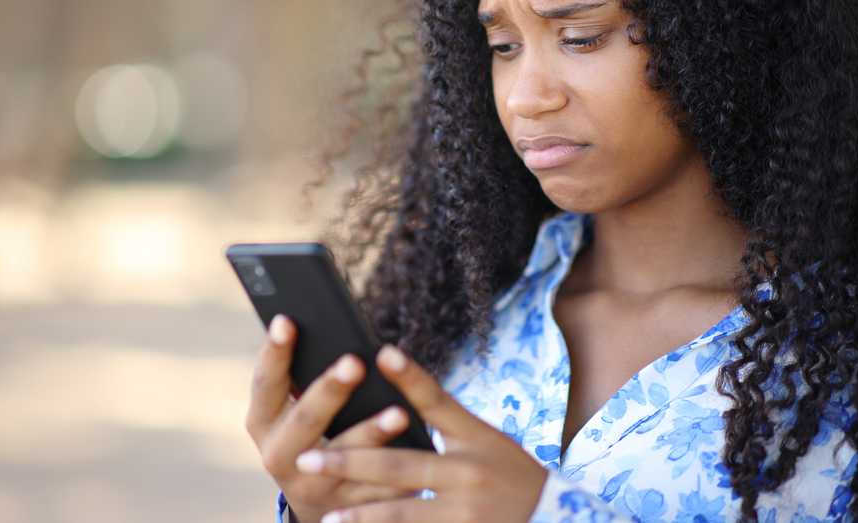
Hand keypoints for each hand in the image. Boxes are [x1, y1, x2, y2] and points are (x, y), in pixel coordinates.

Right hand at [245, 315, 418, 522]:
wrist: (317, 503)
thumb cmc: (310, 432)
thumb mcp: (293, 410)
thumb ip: (303, 378)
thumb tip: (327, 325)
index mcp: (262, 422)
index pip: (265, 383)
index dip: (274, 352)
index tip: (287, 319)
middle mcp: (279, 456)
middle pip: (305, 421)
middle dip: (330, 391)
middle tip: (355, 362)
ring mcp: (311, 486)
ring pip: (344, 460)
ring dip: (371, 435)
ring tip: (400, 412)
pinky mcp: (344, 510)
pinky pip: (374, 490)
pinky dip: (397, 472)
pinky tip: (420, 452)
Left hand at [292, 344, 548, 522]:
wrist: (551, 519)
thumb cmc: (509, 473)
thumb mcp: (485, 439)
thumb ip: (444, 415)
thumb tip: (393, 374)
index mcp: (474, 437)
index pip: (437, 400)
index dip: (410, 377)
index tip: (382, 352)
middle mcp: (469, 473)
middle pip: (401, 466)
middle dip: (351, 462)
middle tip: (307, 461)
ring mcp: (465, 513)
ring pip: (404, 513)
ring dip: (362, 516)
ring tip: (328, 517)